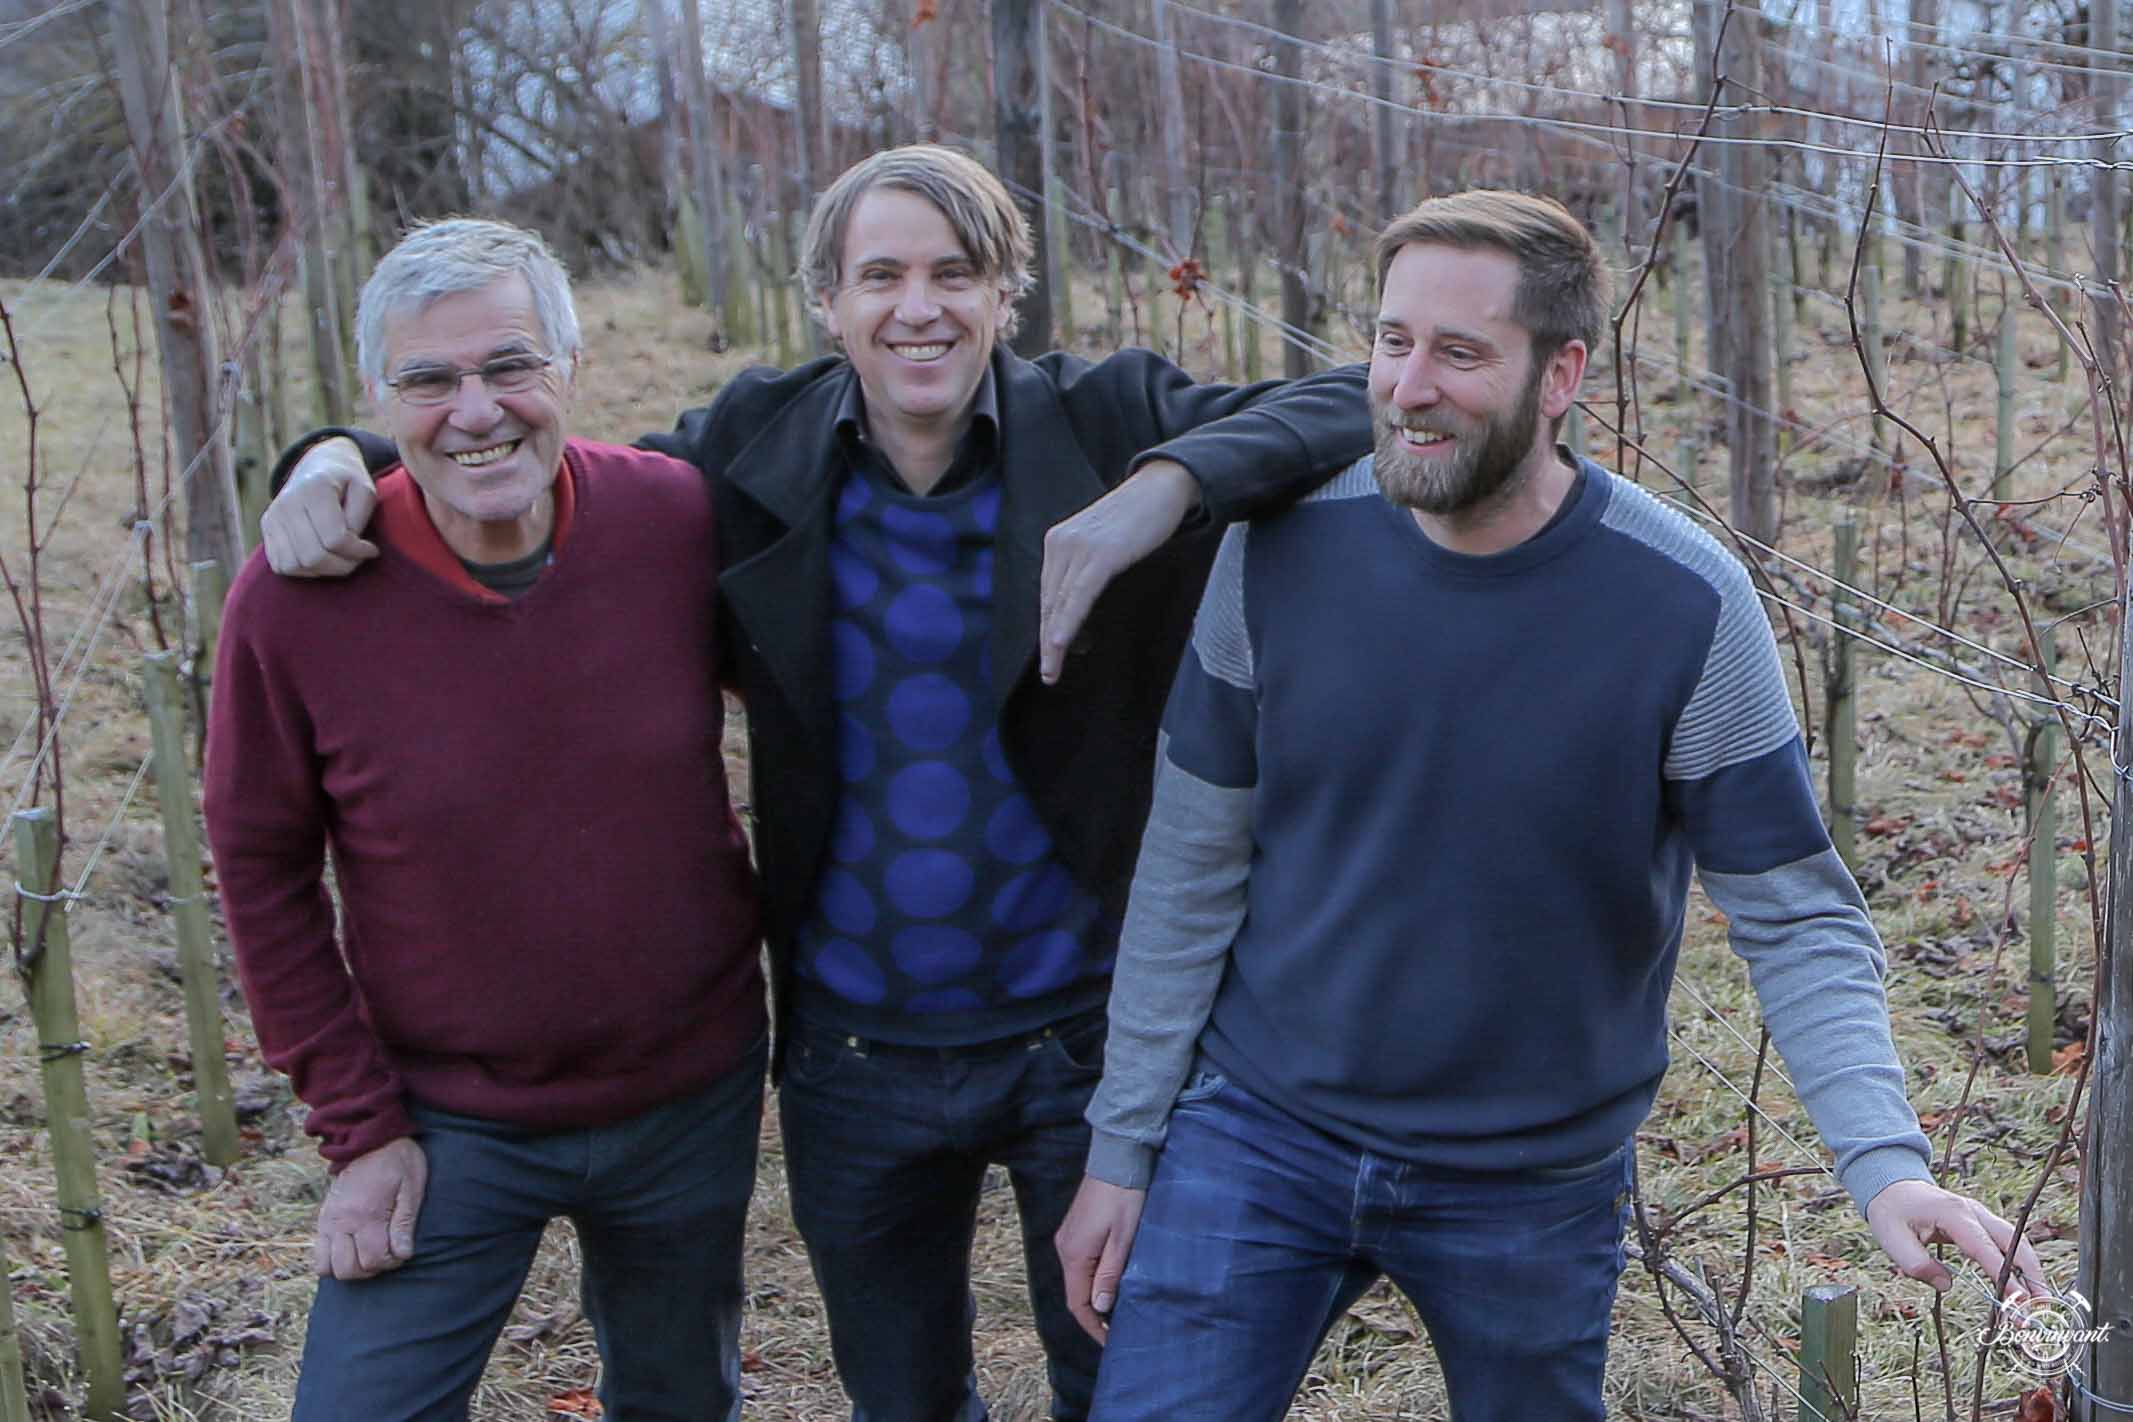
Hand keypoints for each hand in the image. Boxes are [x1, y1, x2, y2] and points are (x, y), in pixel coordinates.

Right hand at [262, 437, 378, 576]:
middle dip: (343, 565)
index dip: (358, 551)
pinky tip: (322, 558)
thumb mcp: (365, 490)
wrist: (317, 465)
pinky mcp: (266, 529)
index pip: (335, 539)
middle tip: (358, 557)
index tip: (372, 549)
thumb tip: (349, 545)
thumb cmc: (347, 481)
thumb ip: (360, 516)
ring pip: (295, 566)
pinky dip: (305, 570)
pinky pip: (281, 566)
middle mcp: (287, 504)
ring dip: (324, 570)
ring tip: (340, 558)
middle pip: (313, 556)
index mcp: (314, 488)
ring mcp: (272, 517)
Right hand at [314, 1136, 426, 1280]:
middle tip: (386, 1253)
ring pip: (328, 1268)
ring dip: (350, 1268)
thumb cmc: (398, 1161)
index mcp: (366, 1213)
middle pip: (348, 1270)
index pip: (373, 1260)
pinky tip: (352, 1250)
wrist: (369, 1138)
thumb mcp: (411, 1188)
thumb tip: (402, 1255)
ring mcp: (328, 1221)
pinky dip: (332, 1261)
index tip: (401, 1250)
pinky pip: (317, 1256)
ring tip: (368, 1253)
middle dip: (370, 1269)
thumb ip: (404, 1224)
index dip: (390, 1262)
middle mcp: (341, 1221)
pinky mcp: (322, 1219)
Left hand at [1039, 460, 1200, 684]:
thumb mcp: (1105, 543)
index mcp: (1058, 542)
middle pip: (1048, 602)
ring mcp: (1077, 547)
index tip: (1051, 655)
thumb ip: (1089, 568)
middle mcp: (1060, 544)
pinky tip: (1059, 644)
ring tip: (1053, 671)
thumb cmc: (1140, 517)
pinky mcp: (1099, 554)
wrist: (1164, 485)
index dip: (1048, 627)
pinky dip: (1067, 622)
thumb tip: (1082, 606)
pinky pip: (1078, 596)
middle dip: (1047, 641)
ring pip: (1059, 603)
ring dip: (1053, 642)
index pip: (1048, 593)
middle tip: (1050, 674)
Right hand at [1055, 1175, 1146, 1342]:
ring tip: (1116, 1309)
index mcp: (1074, 1254)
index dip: (1093, 1326)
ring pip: (1077, 1278)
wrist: (1116, 1160)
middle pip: (1075, 1292)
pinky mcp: (1074, 1229)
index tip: (1110, 1341)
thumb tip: (1100, 1308)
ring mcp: (1067, 1237)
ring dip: (1094, 1296)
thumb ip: (1110, 1274)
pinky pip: (1079, 1263)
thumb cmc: (1124, 1198)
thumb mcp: (1123, 1239)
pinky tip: (1109, 1281)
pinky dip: (1092, 1278)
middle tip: (1117, 1328)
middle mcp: (1064, 1248)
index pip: (1077, 1303)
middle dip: (1094, 1314)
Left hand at [1865, 1177, 2047, 1297]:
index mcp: (1953, 1214)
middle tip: (2042, 1310)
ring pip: (2018, 1243)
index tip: (2020, 1305)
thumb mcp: (1892, 1239)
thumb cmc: (1892, 1213)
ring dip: (2031, 1273)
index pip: (1987, 1250)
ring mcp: (1981, 1216)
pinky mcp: (1983, 1224)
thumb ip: (1917, 1265)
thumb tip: (1947, 1286)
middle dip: (2032, 1277)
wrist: (1892, 1187)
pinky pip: (2008, 1244)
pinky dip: (2020, 1266)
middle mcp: (1974, 1212)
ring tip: (2040, 1305)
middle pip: (2015, 1244)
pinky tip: (2025, 1288)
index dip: (2006, 1279)